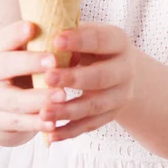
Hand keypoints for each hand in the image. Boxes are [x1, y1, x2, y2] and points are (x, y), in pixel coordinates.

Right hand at [0, 21, 66, 134]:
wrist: (4, 92)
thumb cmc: (24, 62)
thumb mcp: (31, 49)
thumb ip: (48, 45)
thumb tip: (76, 49)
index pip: (2, 38)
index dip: (15, 33)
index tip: (32, 27)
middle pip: (4, 66)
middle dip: (29, 63)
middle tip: (53, 61)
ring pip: (12, 99)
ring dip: (38, 98)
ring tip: (62, 96)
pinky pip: (17, 122)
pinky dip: (36, 123)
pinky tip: (53, 122)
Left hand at [39, 22, 135, 142]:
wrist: (117, 68)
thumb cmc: (91, 45)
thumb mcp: (86, 34)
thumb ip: (69, 35)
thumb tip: (42, 36)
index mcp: (119, 41)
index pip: (100, 40)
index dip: (79, 40)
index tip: (56, 40)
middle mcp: (125, 69)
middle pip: (101, 77)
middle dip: (73, 78)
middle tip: (48, 77)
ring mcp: (121, 94)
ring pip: (94, 105)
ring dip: (67, 110)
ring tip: (43, 112)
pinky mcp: (112, 114)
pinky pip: (90, 125)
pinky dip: (69, 131)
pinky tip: (50, 133)